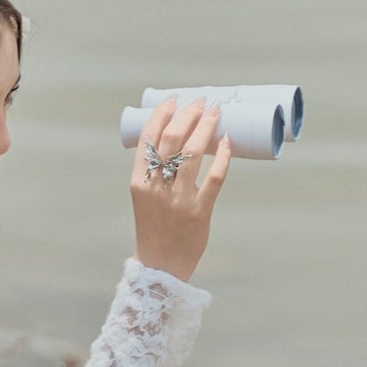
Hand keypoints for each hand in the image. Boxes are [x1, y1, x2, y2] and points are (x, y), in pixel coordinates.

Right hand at [130, 97, 231, 283]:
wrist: (160, 267)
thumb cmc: (154, 228)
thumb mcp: (145, 198)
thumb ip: (156, 173)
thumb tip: (179, 139)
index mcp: (138, 182)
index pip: (148, 139)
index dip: (161, 115)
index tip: (173, 99)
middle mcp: (156, 188)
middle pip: (172, 140)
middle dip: (188, 115)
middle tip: (201, 101)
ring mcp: (178, 199)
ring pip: (193, 153)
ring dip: (206, 127)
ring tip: (216, 112)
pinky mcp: (199, 211)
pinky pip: (215, 178)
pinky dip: (222, 157)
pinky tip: (228, 142)